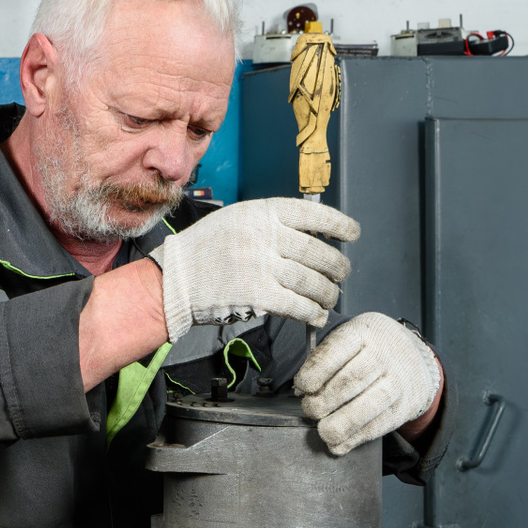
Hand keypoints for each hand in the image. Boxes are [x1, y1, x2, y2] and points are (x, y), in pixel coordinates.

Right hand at [150, 197, 358, 341]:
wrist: (176, 279)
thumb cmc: (206, 249)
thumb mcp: (237, 220)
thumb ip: (271, 224)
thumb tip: (313, 236)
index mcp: (261, 213)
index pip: (313, 215)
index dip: (338, 225)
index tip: (351, 234)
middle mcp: (264, 236)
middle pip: (317, 252)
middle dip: (336, 266)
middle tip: (342, 274)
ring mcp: (261, 267)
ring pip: (312, 281)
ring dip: (327, 294)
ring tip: (329, 298)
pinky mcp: (258, 296)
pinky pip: (297, 305)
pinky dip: (312, 312)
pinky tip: (316, 315)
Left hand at [294, 312, 441, 455]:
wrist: (413, 358)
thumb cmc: (369, 349)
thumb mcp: (349, 339)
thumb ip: (324, 359)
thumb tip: (300, 389)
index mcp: (363, 333)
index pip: (337, 350)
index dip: (316, 371)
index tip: (302, 387)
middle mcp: (383, 356)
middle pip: (351, 380)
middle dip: (324, 400)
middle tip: (310, 409)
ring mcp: (396, 382)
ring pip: (368, 405)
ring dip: (341, 423)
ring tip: (324, 430)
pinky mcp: (403, 407)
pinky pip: (378, 425)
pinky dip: (355, 438)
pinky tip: (338, 443)